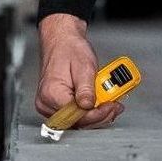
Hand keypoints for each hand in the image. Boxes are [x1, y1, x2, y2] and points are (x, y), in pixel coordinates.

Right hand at [34, 14, 124, 128]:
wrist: (62, 39)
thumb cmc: (69, 48)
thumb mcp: (84, 66)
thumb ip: (86, 89)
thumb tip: (90, 107)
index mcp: (52, 94)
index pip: (76, 116)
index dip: (97, 114)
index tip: (111, 106)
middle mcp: (47, 103)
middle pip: (77, 121)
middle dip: (100, 115)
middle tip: (114, 105)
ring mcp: (51, 106)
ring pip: (78, 120)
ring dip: (97, 114)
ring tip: (110, 102)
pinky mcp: (58, 105)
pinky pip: (76, 114)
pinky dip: (90, 110)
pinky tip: (101, 104)